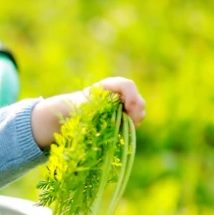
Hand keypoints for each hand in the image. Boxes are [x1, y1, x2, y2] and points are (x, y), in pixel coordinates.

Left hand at [30, 77, 146, 148]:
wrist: (74, 113)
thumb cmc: (78, 107)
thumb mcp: (86, 107)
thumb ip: (102, 109)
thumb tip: (120, 120)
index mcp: (111, 84)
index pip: (128, 86)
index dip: (132, 98)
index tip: (127, 110)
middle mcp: (122, 92)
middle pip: (139, 102)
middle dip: (134, 115)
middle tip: (123, 126)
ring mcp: (127, 102)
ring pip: (139, 113)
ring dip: (132, 122)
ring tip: (118, 128)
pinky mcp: (127, 113)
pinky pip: (135, 121)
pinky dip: (129, 126)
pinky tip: (119, 129)